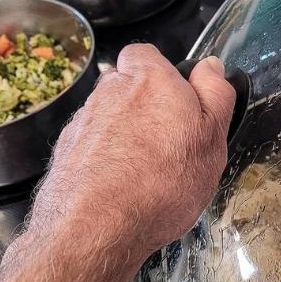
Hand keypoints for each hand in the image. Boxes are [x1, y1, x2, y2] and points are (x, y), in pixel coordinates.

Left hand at [28, 43, 234, 260]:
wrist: (94, 227)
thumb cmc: (160, 183)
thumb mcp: (211, 138)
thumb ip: (215, 94)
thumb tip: (212, 67)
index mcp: (149, 79)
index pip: (147, 54)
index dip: (163, 75)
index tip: (180, 103)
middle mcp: (109, 92)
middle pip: (127, 87)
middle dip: (145, 109)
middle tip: (169, 144)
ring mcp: (83, 122)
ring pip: (110, 119)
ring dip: (125, 137)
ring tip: (146, 174)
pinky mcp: (66, 152)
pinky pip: (92, 147)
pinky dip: (105, 161)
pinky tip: (121, 189)